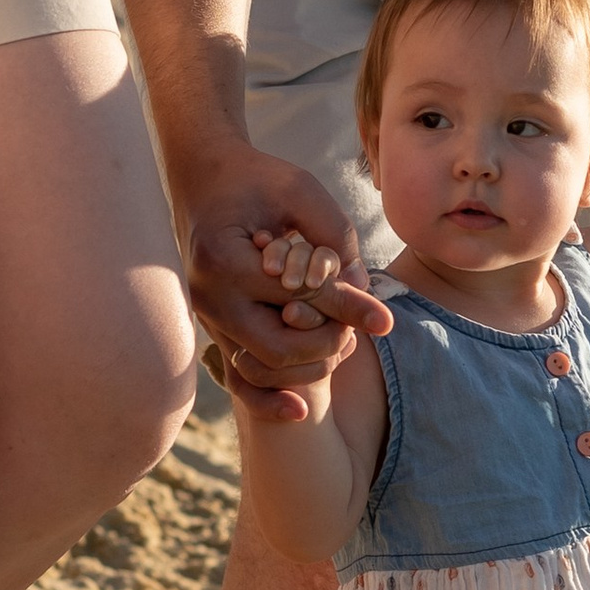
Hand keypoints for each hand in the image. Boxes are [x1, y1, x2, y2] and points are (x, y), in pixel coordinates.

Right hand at [181, 147, 389, 420]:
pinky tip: (302, 410)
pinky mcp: (213, 329)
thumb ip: (335, 239)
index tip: (385, 320)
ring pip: (260, 370)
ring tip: (342, 343)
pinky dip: (268, 398)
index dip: (346, 309)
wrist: (203, 179)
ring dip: (308, 368)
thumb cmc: (257, 179)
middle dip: (328, 342)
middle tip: (360, 327)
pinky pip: (239, 377)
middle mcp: (208, 298)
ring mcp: (206, 318)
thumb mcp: (301, 191)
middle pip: (278, 348)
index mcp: (224, 260)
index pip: (297, 299)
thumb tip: (365, 296)